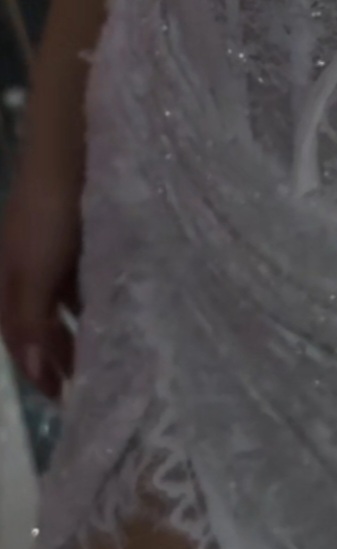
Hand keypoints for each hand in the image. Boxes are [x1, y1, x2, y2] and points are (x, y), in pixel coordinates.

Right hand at [0, 148, 81, 401]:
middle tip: (84, 382)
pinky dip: (92, 299)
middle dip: (55, 353)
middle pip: (37, 321)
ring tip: (101, 352)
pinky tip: (113, 306)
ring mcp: (52, 249)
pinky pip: (82, 278)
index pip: (17, 337)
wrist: (72, 150)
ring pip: (60, 301)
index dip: (35, 368)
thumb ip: (32, 319)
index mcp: (7, 279)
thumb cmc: (50, 215)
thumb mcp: (36, 272)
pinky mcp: (80, 234)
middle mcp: (25, 267)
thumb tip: (34, 372)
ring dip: (75, 328)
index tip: (61, 398)